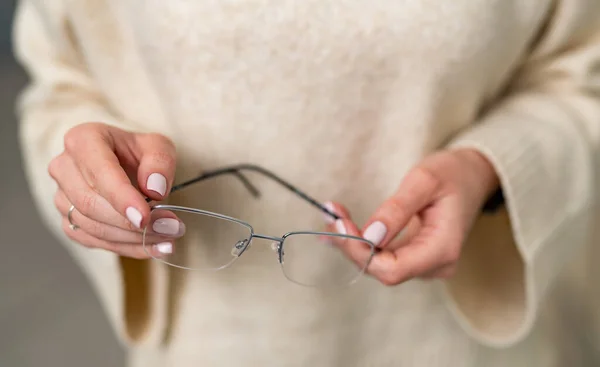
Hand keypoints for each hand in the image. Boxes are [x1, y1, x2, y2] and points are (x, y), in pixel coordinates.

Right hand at [49, 122, 184, 258]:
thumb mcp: (158, 145)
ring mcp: (63, 197)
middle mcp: (64, 167)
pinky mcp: (69, 221)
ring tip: (169, 239)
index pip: (98, 171)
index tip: (144, 217)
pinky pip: (95, 241)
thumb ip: (160, 161)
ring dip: (134, 239)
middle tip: (170, 228)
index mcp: (83, 140)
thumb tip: (154, 189)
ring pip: (92, 226)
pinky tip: (154, 247)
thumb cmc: (137, 152)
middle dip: (132, 223)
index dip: (121, 197)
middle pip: (91, 203)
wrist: (123, 163)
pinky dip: (127, 248)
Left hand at [326, 148, 498, 284]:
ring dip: (352, 243)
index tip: (339, 223)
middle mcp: (436, 265)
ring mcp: (427, 265)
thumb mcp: (424, 180)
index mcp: (443, 249)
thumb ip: (397, 209)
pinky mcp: (417, 258)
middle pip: (382, 270)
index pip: (392, 269)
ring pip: (379, 266)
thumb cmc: (452, 173)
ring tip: (333, 217)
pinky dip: (361, 243)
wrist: (473, 175)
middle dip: (351, 244)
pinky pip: (384, 258)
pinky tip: (341, 228)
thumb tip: (369, 236)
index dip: (360, 251)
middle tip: (332, 213)